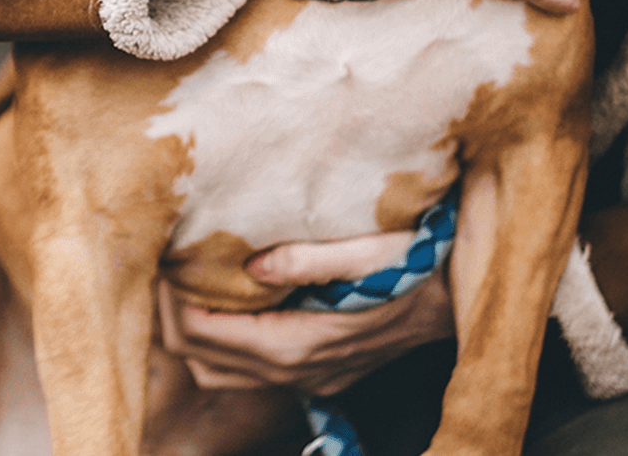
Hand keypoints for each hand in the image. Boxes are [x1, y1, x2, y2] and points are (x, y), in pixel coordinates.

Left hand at [159, 231, 457, 394]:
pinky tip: (227, 302)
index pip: (202, 334)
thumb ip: (308, 258)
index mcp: (300, 341)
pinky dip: (223, 343)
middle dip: (170, 315)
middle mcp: (299, 370)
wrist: (464, 293)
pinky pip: (248, 372)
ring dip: (193, 334)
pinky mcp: (318, 374)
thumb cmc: (419, 261)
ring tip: (187, 283)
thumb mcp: (369, 248)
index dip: (170, 299)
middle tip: (165, 267)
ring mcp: (309, 378)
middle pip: (199, 361)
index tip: (163, 258)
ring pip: (220, 374)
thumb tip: (251, 265)